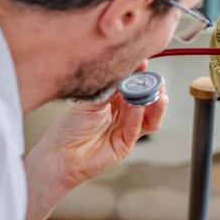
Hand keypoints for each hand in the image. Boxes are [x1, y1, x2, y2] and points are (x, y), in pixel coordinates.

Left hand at [23, 79, 167, 219]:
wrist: (60, 155)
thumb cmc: (69, 128)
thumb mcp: (89, 102)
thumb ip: (109, 90)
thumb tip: (124, 74)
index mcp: (113, 99)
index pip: (132, 85)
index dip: (139, 75)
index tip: (144, 63)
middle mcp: (123, 112)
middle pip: (146, 100)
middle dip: (154, 90)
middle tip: (158, 81)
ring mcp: (126, 127)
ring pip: (149, 116)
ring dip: (156, 105)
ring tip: (159, 96)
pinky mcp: (126, 143)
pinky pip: (137, 129)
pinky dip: (140, 118)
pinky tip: (140, 108)